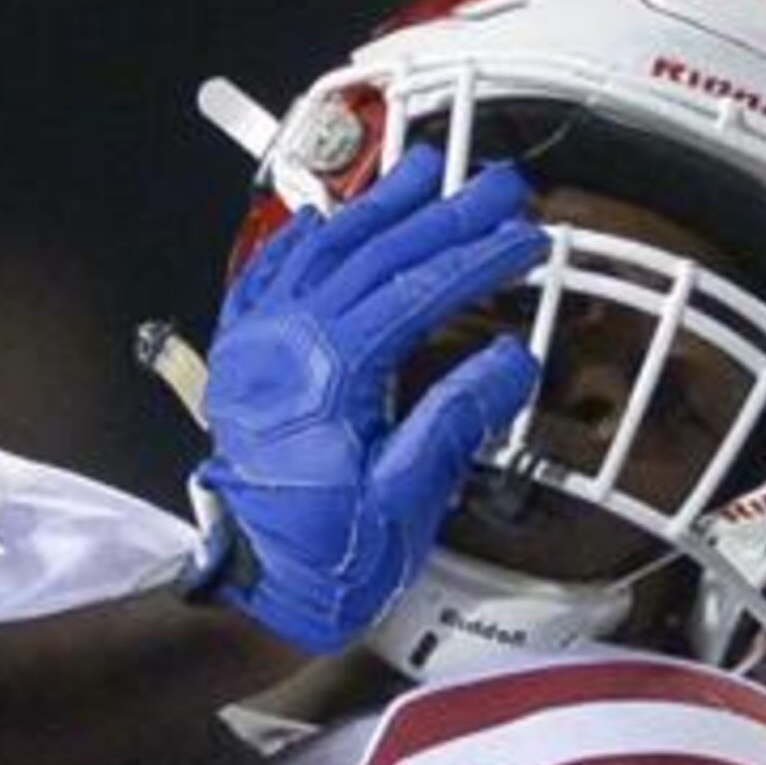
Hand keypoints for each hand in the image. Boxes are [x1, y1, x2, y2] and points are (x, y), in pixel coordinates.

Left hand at [191, 148, 547, 651]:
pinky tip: (327, 218)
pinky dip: (302, 241)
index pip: (413, 292)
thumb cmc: (324, 557)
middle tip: (496, 187)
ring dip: (375, 209)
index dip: (474, 259)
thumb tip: (510, 360)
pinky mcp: (243, 361)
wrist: (256, 591)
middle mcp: (280, 348)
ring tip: (423, 173)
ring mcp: (255, 349)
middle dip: (441, 216)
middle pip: (371, 257)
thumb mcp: (406, 500)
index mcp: (324, 377)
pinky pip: (267, 277)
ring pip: (318, 252)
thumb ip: (454, 422)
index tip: (523, 238)